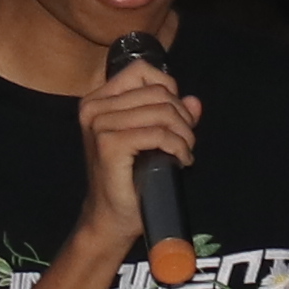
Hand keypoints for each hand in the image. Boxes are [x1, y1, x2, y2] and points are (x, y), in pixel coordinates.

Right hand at [72, 49, 200, 260]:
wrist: (112, 217)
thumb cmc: (130, 178)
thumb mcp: (152, 139)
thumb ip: (171, 115)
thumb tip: (194, 101)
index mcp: (98, 100)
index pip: (142, 71)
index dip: (169, 90)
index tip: (176, 118)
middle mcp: (93, 108)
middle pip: (158, 92)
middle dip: (182, 117)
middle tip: (186, 142)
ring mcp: (99, 125)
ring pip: (161, 112)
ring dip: (184, 134)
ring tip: (184, 153)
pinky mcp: (109, 144)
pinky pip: (158, 134)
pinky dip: (177, 146)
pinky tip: (181, 161)